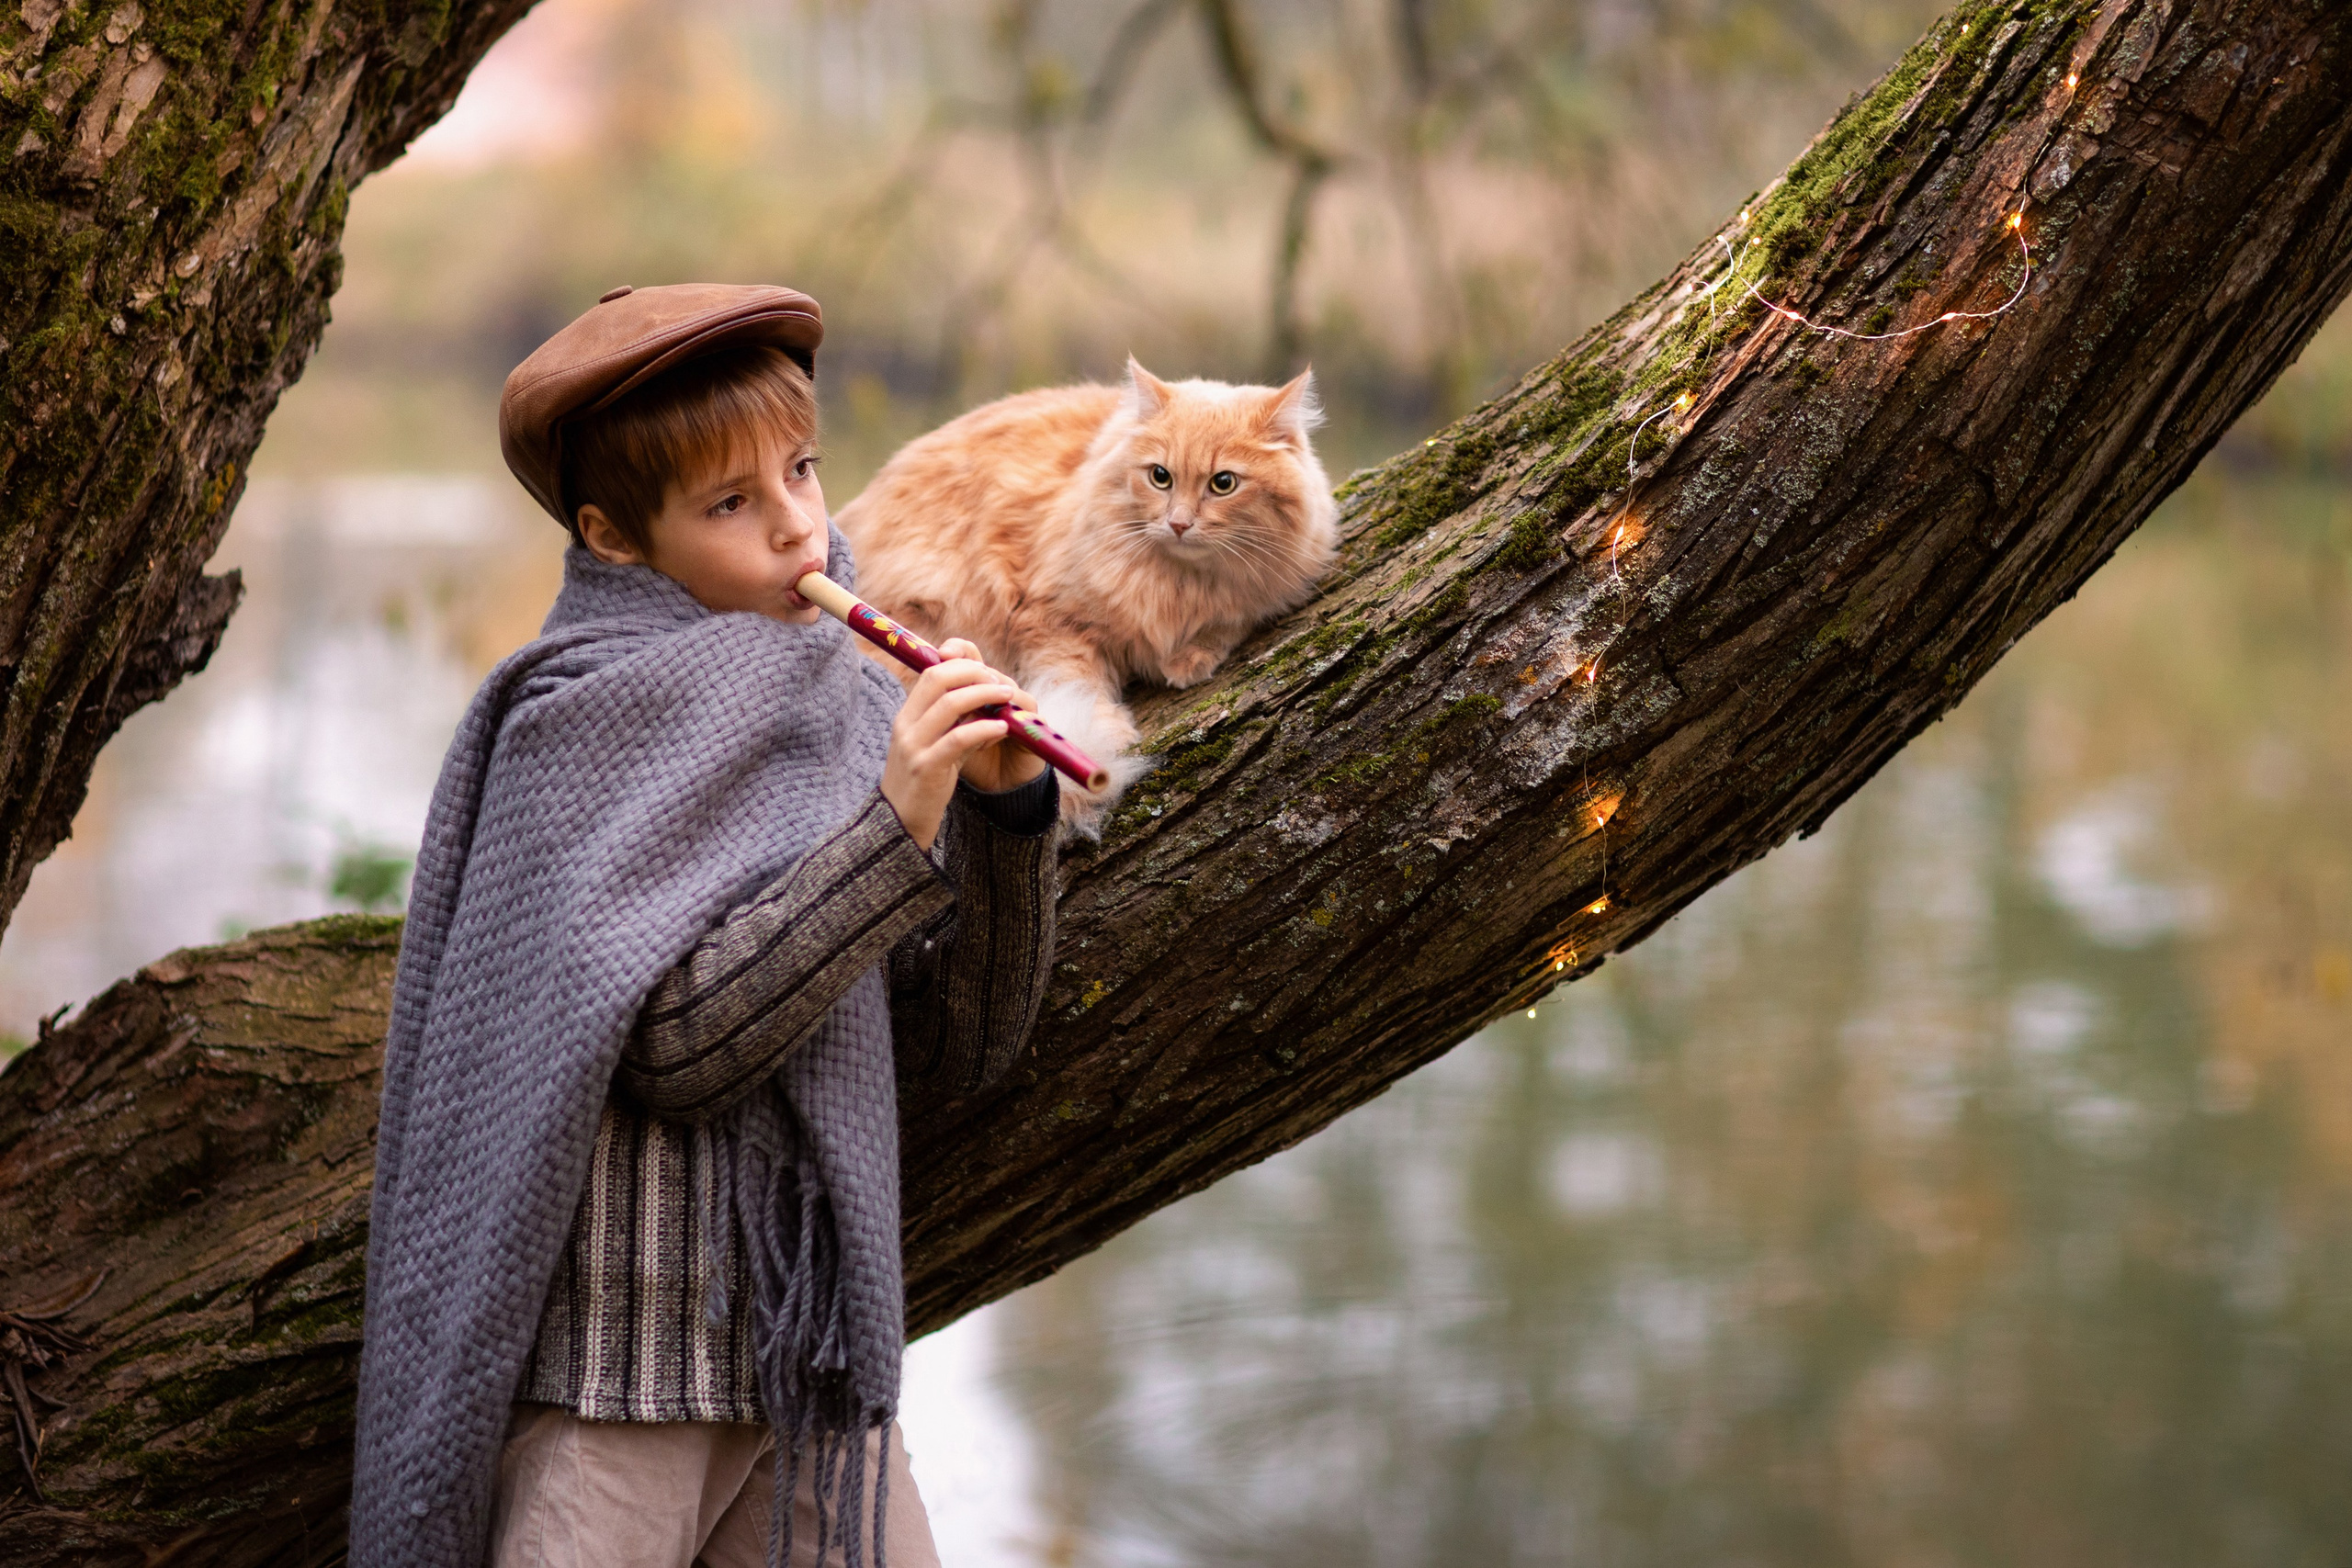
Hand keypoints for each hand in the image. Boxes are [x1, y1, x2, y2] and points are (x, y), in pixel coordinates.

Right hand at [878, 639, 1043, 850]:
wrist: (900, 823)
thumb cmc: (924, 783)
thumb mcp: (938, 746)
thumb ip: (959, 724)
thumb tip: (989, 704)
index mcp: (906, 716)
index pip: (931, 672)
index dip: (962, 665)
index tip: (987, 672)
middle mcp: (906, 725)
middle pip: (938, 678)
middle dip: (973, 673)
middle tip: (999, 682)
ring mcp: (913, 746)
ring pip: (949, 704)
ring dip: (983, 694)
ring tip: (1007, 696)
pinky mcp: (926, 768)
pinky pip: (957, 739)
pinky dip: (983, 728)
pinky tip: (1001, 728)